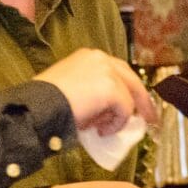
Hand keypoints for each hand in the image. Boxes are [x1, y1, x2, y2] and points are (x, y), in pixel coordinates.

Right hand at [35, 49, 153, 134]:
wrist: (38, 106)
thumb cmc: (46, 102)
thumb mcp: (71, 90)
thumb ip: (93, 94)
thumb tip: (108, 112)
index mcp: (89, 56)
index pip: (117, 71)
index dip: (127, 89)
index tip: (136, 105)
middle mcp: (100, 58)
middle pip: (131, 79)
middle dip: (142, 101)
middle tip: (149, 119)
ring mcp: (107, 71)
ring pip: (128, 97)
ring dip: (118, 117)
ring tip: (101, 129)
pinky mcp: (112, 88)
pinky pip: (125, 110)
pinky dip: (116, 124)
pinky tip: (100, 131)